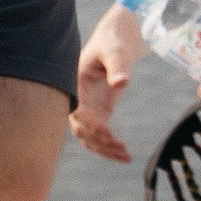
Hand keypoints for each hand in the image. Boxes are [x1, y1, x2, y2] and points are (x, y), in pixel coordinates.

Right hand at [69, 4, 144, 163]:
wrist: (113, 44)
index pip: (77, 109)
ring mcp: (85, 109)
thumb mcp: (115, 51)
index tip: (108, 133)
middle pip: (80, 128)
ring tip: (126, 156)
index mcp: (74, 83)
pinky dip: (109, 147)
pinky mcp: (96, 114)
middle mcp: (76, 99)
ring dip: (105, 150)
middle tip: (122, 147)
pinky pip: (98, 136)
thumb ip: (118, 66)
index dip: (90, 123)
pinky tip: (124, 155)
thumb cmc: (112, 44)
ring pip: (88, 137)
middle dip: (99, 141)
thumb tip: (121, 82)